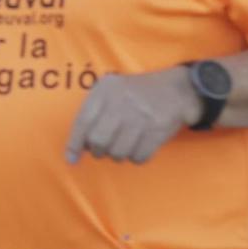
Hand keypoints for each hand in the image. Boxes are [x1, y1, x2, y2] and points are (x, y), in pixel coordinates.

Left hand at [64, 67, 201, 164]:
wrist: (176, 91)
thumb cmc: (135, 93)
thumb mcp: (110, 90)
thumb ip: (91, 113)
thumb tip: (78, 148)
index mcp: (105, 91)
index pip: (83, 121)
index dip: (74, 143)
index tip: (71, 158)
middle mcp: (121, 103)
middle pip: (98, 141)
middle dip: (98, 151)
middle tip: (103, 148)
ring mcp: (140, 118)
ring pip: (117, 152)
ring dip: (117, 155)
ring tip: (122, 145)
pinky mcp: (157, 132)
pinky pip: (138, 157)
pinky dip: (136, 157)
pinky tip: (138, 146)